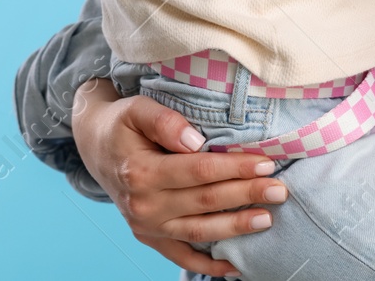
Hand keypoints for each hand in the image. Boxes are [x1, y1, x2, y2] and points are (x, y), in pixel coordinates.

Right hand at [73, 78, 286, 277]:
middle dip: (246, 195)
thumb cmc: (122, 124)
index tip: (266, 163)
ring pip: (199, 232)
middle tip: (279, 190)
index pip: (199, 171)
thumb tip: (195, 140)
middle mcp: (143, 205)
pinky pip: (182, 256)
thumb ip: (165, 122)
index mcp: (141, 172)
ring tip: (267, 219)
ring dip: (236, 228)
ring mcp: (146, 226)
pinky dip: (208, 266)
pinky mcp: (149, 237)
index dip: (235, 168)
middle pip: (205, 202)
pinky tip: (236, 267)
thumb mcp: (137, 109)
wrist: (95, 147)